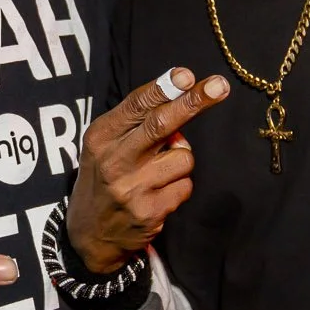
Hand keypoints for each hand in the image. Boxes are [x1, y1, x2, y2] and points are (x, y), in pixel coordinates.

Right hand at [69, 68, 230, 272]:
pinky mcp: (149, 213)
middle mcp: (113, 161)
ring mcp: (132, 189)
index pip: (136, 106)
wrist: (89, 235)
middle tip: (220, 86)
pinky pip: (185, 186)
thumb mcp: (106, 145)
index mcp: (100, 138)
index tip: (187, 75)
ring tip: (158, 173)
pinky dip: (179, 187)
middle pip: (161, 125)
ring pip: (184, 158)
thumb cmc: (105, 177)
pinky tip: (159, 194)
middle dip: (193, 103)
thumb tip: (182, 103)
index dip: (164, 88)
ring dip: (180, 161)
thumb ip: (137, 124)